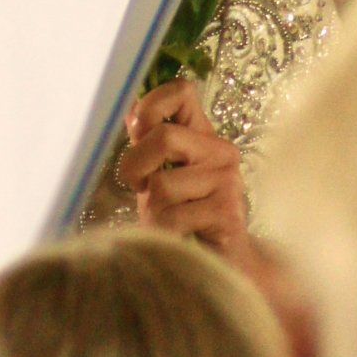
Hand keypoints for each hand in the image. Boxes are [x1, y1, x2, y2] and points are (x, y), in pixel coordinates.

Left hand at [117, 79, 256, 271]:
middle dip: (135, 166)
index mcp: (201, 135)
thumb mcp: (160, 175)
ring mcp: (227, 181)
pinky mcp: (227, 212)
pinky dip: (163, 232)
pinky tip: (177, 237)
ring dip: (151, 210)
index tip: (138, 134)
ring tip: (163, 221)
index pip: (181, 91)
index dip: (151, 106)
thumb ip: (147, 145)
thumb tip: (129, 111)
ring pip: (163, 185)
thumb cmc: (184, 216)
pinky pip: (173, 217)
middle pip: (164, 137)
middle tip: (136, 187)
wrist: (223, 265)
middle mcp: (220, 151)